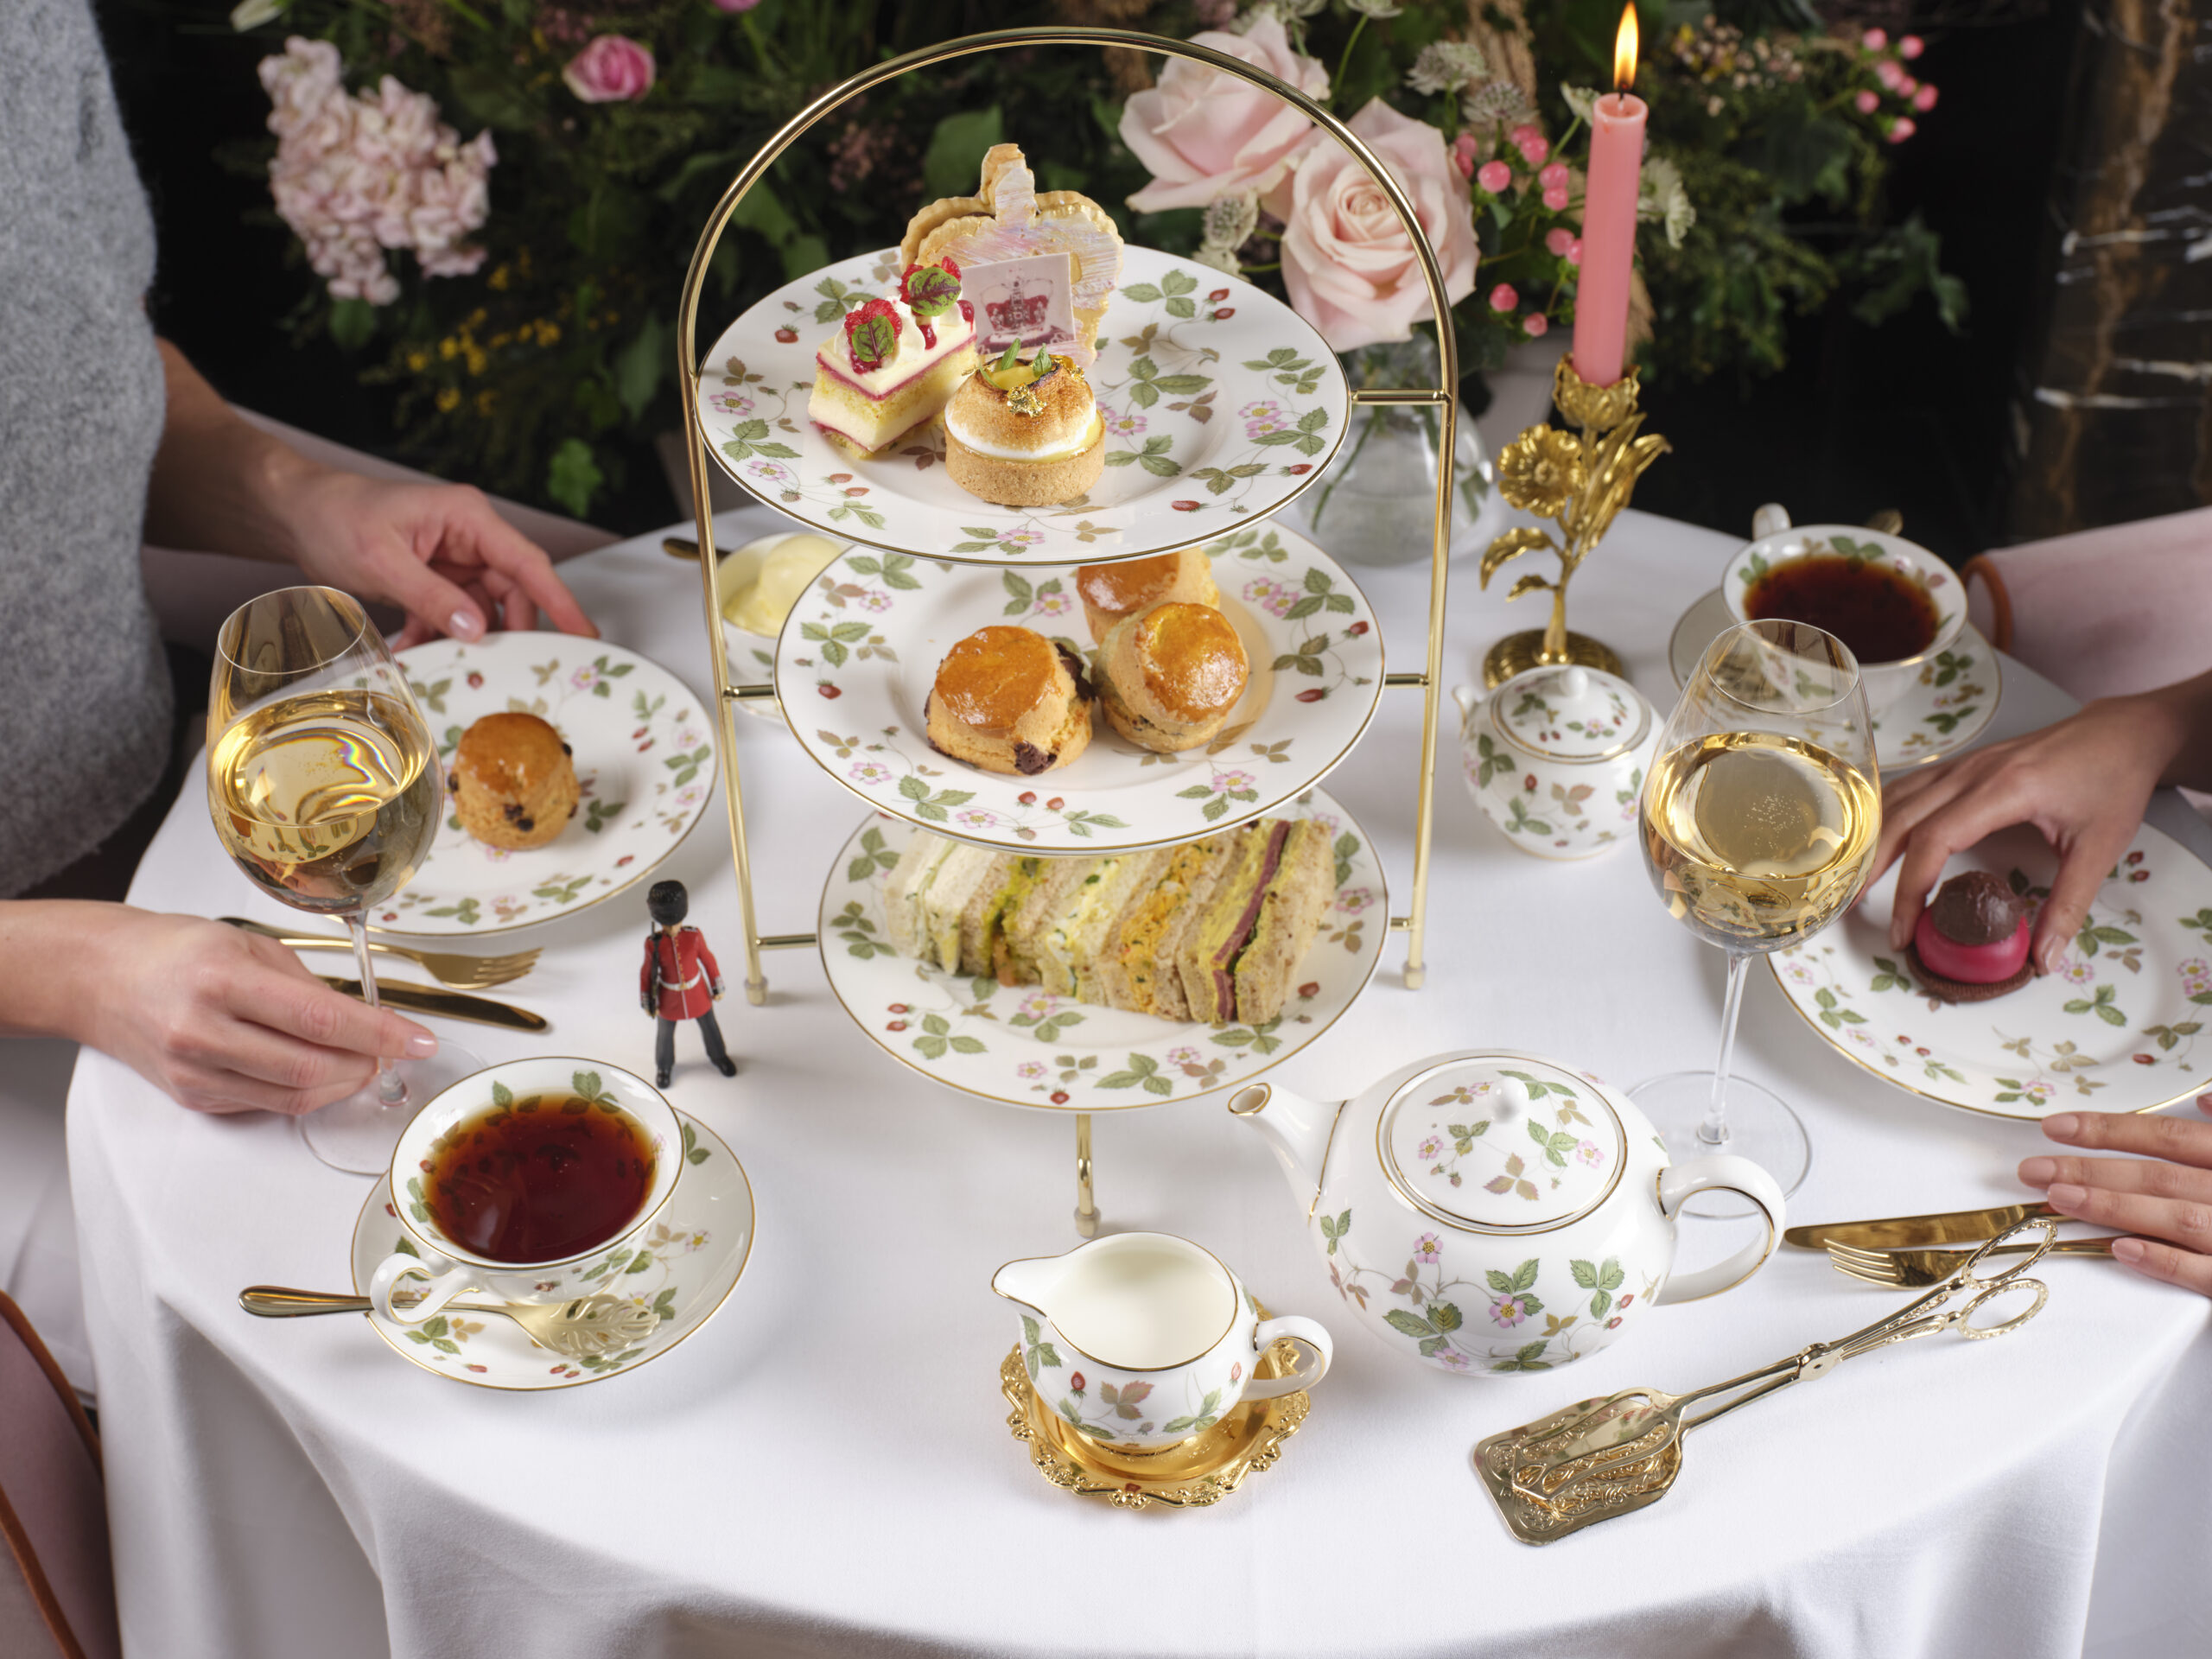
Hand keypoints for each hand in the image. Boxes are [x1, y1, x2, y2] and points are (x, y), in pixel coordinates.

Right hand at [79, 913, 440, 1115]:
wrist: (101, 978)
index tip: (421, 1041)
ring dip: (342, 1084)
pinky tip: (316, 1069)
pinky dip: (304, 1091)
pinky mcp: (193, 1096)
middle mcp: (202, 1031)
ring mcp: (194, 1071)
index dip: (381, 1034)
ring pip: (293, 1097)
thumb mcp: (249, 946)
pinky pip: (266, 1103)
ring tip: (361, 1062)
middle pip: (310, 1069)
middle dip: (367, 1064)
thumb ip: (307, 985)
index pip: (320, 1018)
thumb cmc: (177, 951)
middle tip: (392, 1051)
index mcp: (221, 980)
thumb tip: (365, 1021)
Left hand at [271, 467, 597, 648]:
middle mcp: (469, 537)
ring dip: (464, 641)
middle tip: (504, 669)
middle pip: (511, 592)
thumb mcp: (383, 561)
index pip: (527, 563)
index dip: (559, 600)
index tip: (584, 633)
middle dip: (505, 633)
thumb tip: (476, 630)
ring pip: (482, 610)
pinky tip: (415, 651)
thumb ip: (432, 597)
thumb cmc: (336, 517)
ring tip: (444, 662)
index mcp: (468, 517)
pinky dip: (437, 637)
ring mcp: (454, 559)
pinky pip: (453, 615)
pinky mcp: (436, 579)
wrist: (297, 513)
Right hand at [1865, 691, 2190, 974]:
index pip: (1934, 840)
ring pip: (1897, 799)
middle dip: (1873, 869)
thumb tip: (2043, 958)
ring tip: (1855, 879)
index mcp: (2004, 790)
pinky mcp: (1964, 763)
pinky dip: (1885, 814)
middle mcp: (1973, 771)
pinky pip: (1910, 786)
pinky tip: (1878, 836)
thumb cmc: (2113, 782)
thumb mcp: (2100, 848)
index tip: (1904, 929)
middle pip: (1901, 820)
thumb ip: (2068, 905)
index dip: (1910, 889)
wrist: (2124, 733)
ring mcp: (1964, 763)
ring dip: (1871, 838)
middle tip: (1856, 911)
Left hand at [2020, 1101, 2211, 1294]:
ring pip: (2176, 1217)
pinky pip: (2206, 1272)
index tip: (2054, 1127)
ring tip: (2059, 1198)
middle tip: (2034, 1170)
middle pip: (2159, 1177)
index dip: (2111, 1130)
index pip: (2168, 1137)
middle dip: (2091, 1170)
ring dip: (2115, 1207)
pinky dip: (2164, 1259)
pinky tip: (2120, 1249)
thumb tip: (2204, 1102)